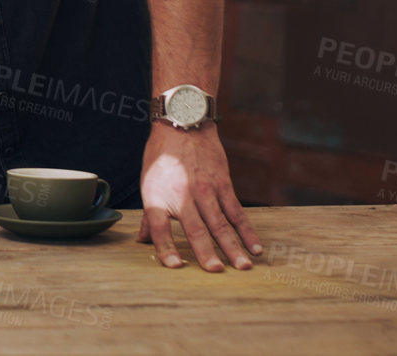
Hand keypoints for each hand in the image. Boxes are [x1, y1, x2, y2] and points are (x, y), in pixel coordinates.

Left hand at [136, 124, 262, 270]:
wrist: (183, 124)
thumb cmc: (161, 158)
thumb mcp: (148, 183)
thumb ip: (149, 217)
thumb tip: (143, 242)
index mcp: (157, 196)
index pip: (159, 228)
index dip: (165, 247)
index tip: (175, 266)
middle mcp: (181, 195)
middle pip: (194, 228)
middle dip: (205, 252)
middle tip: (215, 272)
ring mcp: (204, 190)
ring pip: (220, 223)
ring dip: (232, 246)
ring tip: (242, 267)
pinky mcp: (223, 184)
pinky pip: (236, 211)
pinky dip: (246, 230)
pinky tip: (254, 247)